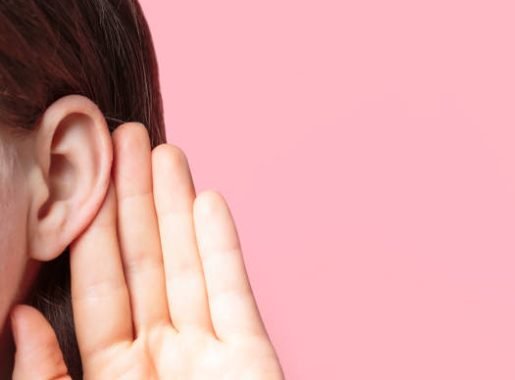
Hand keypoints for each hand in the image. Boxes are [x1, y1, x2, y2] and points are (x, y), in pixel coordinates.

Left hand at [11, 123, 283, 378]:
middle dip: (138, 197)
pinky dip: (223, 247)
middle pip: (146, 260)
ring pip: (189, 264)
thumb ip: (49, 372)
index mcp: (113, 368)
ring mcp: (207, 350)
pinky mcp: (251, 353)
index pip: (100, 283)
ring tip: (168, 154)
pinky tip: (210, 202)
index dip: (95, 224)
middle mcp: (160, 350)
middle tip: (130, 140)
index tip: (92, 175)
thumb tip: (21, 318)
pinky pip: (233, 291)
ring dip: (178, 207)